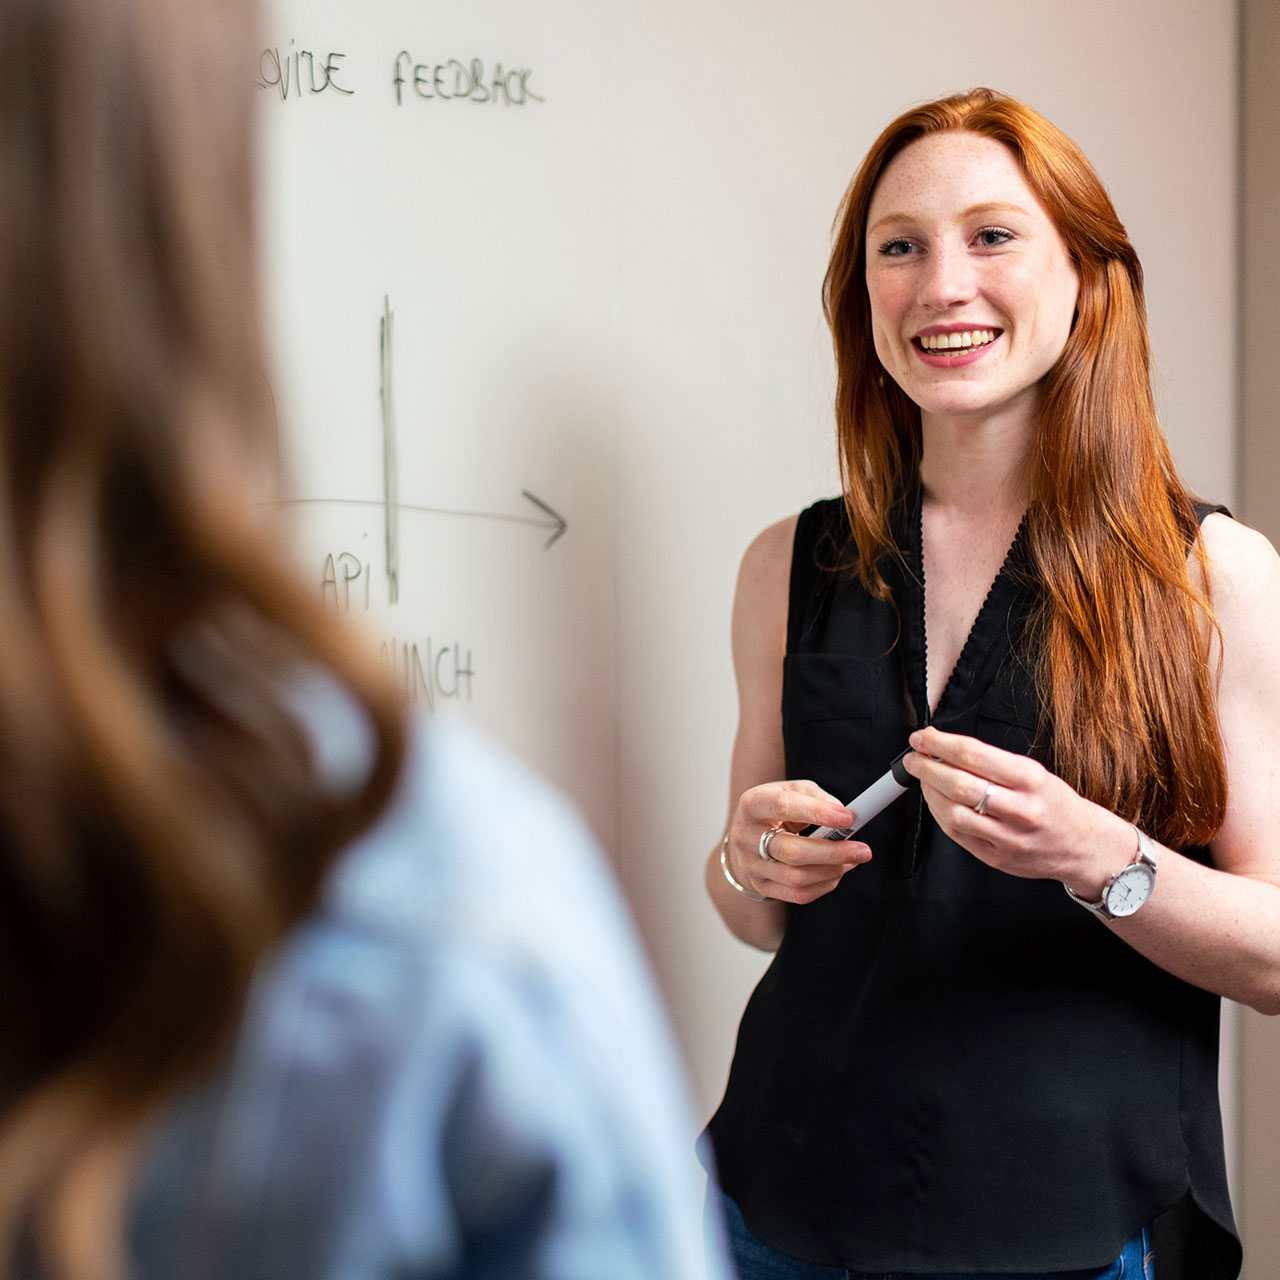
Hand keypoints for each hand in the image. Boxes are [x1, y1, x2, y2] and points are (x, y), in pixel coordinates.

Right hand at [725, 781, 869, 903]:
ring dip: (832, 870)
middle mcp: (745, 836)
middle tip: (863, 850)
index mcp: (752, 804)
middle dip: (833, 852)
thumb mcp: (792, 790)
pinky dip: (824, 885)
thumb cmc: (775, 809)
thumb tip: (843, 814)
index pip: (783, 807)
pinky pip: (798, 894)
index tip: (848, 818)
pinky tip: (837, 872)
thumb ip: (817, 798)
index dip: (818, 813)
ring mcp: (751, 865)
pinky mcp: (760, 886)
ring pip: (797, 878)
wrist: (746, 836)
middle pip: (792, 851)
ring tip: (853, 860)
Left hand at [901, 726, 1130, 892]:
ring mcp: (1009, 837)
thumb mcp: (1034, 773)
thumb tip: (947, 749)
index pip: (974, 755)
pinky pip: (957, 835)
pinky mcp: (997, 858)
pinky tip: (936, 802)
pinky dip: (940, 815)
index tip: (922, 737)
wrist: (1084, 846)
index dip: (940, 744)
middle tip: (913, 757)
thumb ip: (993, 763)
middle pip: (959, 784)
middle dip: (927, 768)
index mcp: (1031, 779)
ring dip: (929, 793)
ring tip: (923, 779)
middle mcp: (1021, 809)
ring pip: (954, 813)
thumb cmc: (1055, 804)